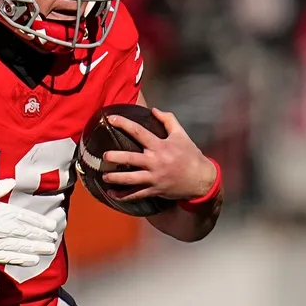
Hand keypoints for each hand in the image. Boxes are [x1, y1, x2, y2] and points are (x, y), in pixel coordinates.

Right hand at [0, 178, 58, 264]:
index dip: (37, 221)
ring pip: (16, 246)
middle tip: (54, 239)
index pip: (21, 216)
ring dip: (33, 248)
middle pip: (22, 233)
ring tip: (47, 251)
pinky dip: (17, 259)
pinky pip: (3, 257)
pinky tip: (29, 261)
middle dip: (39, 236)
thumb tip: (11, 182)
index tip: (51, 225)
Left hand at [101, 107, 217, 201]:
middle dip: (115, 157)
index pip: (139, 132)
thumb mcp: (182, 135)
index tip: (110, 119)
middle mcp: (155, 162)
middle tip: (104, 156)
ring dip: (116, 178)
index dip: (124, 124)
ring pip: (131, 179)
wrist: (201, 179)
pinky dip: (123, 196)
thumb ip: (168, 120)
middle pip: (131, 159)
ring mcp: (154, 177)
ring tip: (104, 176)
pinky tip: (112, 194)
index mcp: (160, 146)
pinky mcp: (154, 190)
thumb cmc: (190, 155)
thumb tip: (154, 110)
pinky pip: (136, 194)